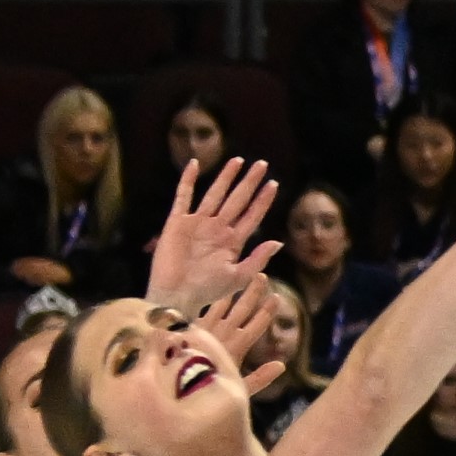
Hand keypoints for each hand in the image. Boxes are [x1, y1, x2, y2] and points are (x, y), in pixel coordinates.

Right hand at [145, 154, 277, 306]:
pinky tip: (194, 164)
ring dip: (226, 177)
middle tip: (262, 164)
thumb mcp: (240, 277)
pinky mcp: (177, 222)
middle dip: (249, 182)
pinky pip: (183, 197)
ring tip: (238, 161)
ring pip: (215, 194)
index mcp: (233, 241)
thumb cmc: (208, 290)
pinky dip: (187, 181)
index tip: (274, 184)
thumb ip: (258, 258)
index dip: (263, 200)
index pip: (252, 215)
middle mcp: (217, 228)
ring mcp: (197, 223)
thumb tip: (279, 242)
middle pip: (237, 199)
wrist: (178, 295)